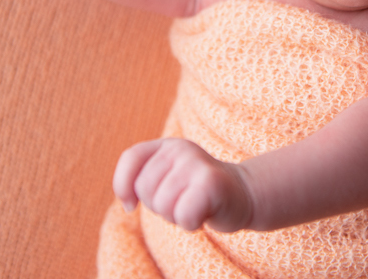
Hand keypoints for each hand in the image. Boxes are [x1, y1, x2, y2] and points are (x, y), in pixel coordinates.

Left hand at [113, 138, 253, 231]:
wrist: (244, 194)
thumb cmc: (197, 192)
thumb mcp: (168, 178)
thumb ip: (144, 181)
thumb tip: (127, 203)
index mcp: (167, 145)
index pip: (131, 158)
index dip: (123, 185)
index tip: (130, 205)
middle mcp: (181, 148)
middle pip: (144, 188)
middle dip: (158, 206)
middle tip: (181, 202)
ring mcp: (196, 163)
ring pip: (163, 205)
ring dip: (176, 216)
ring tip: (193, 206)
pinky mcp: (211, 182)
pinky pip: (183, 214)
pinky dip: (191, 223)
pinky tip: (203, 214)